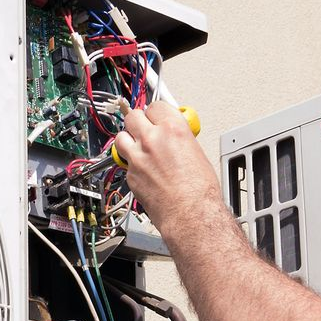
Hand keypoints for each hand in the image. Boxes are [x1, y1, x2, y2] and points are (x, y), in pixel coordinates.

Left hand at [114, 102, 221, 229]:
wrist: (190, 214)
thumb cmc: (199, 190)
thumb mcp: (196, 152)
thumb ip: (179, 138)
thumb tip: (173, 136)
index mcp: (172, 129)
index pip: (155, 106)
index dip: (155, 112)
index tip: (156, 116)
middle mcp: (152, 139)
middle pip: (133, 116)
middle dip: (138, 121)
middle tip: (145, 128)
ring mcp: (137, 157)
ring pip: (121, 137)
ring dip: (128, 140)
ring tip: (138, 147)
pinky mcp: (130, 175)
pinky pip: (125, 162)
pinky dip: (132, 164)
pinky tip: (143, 170)